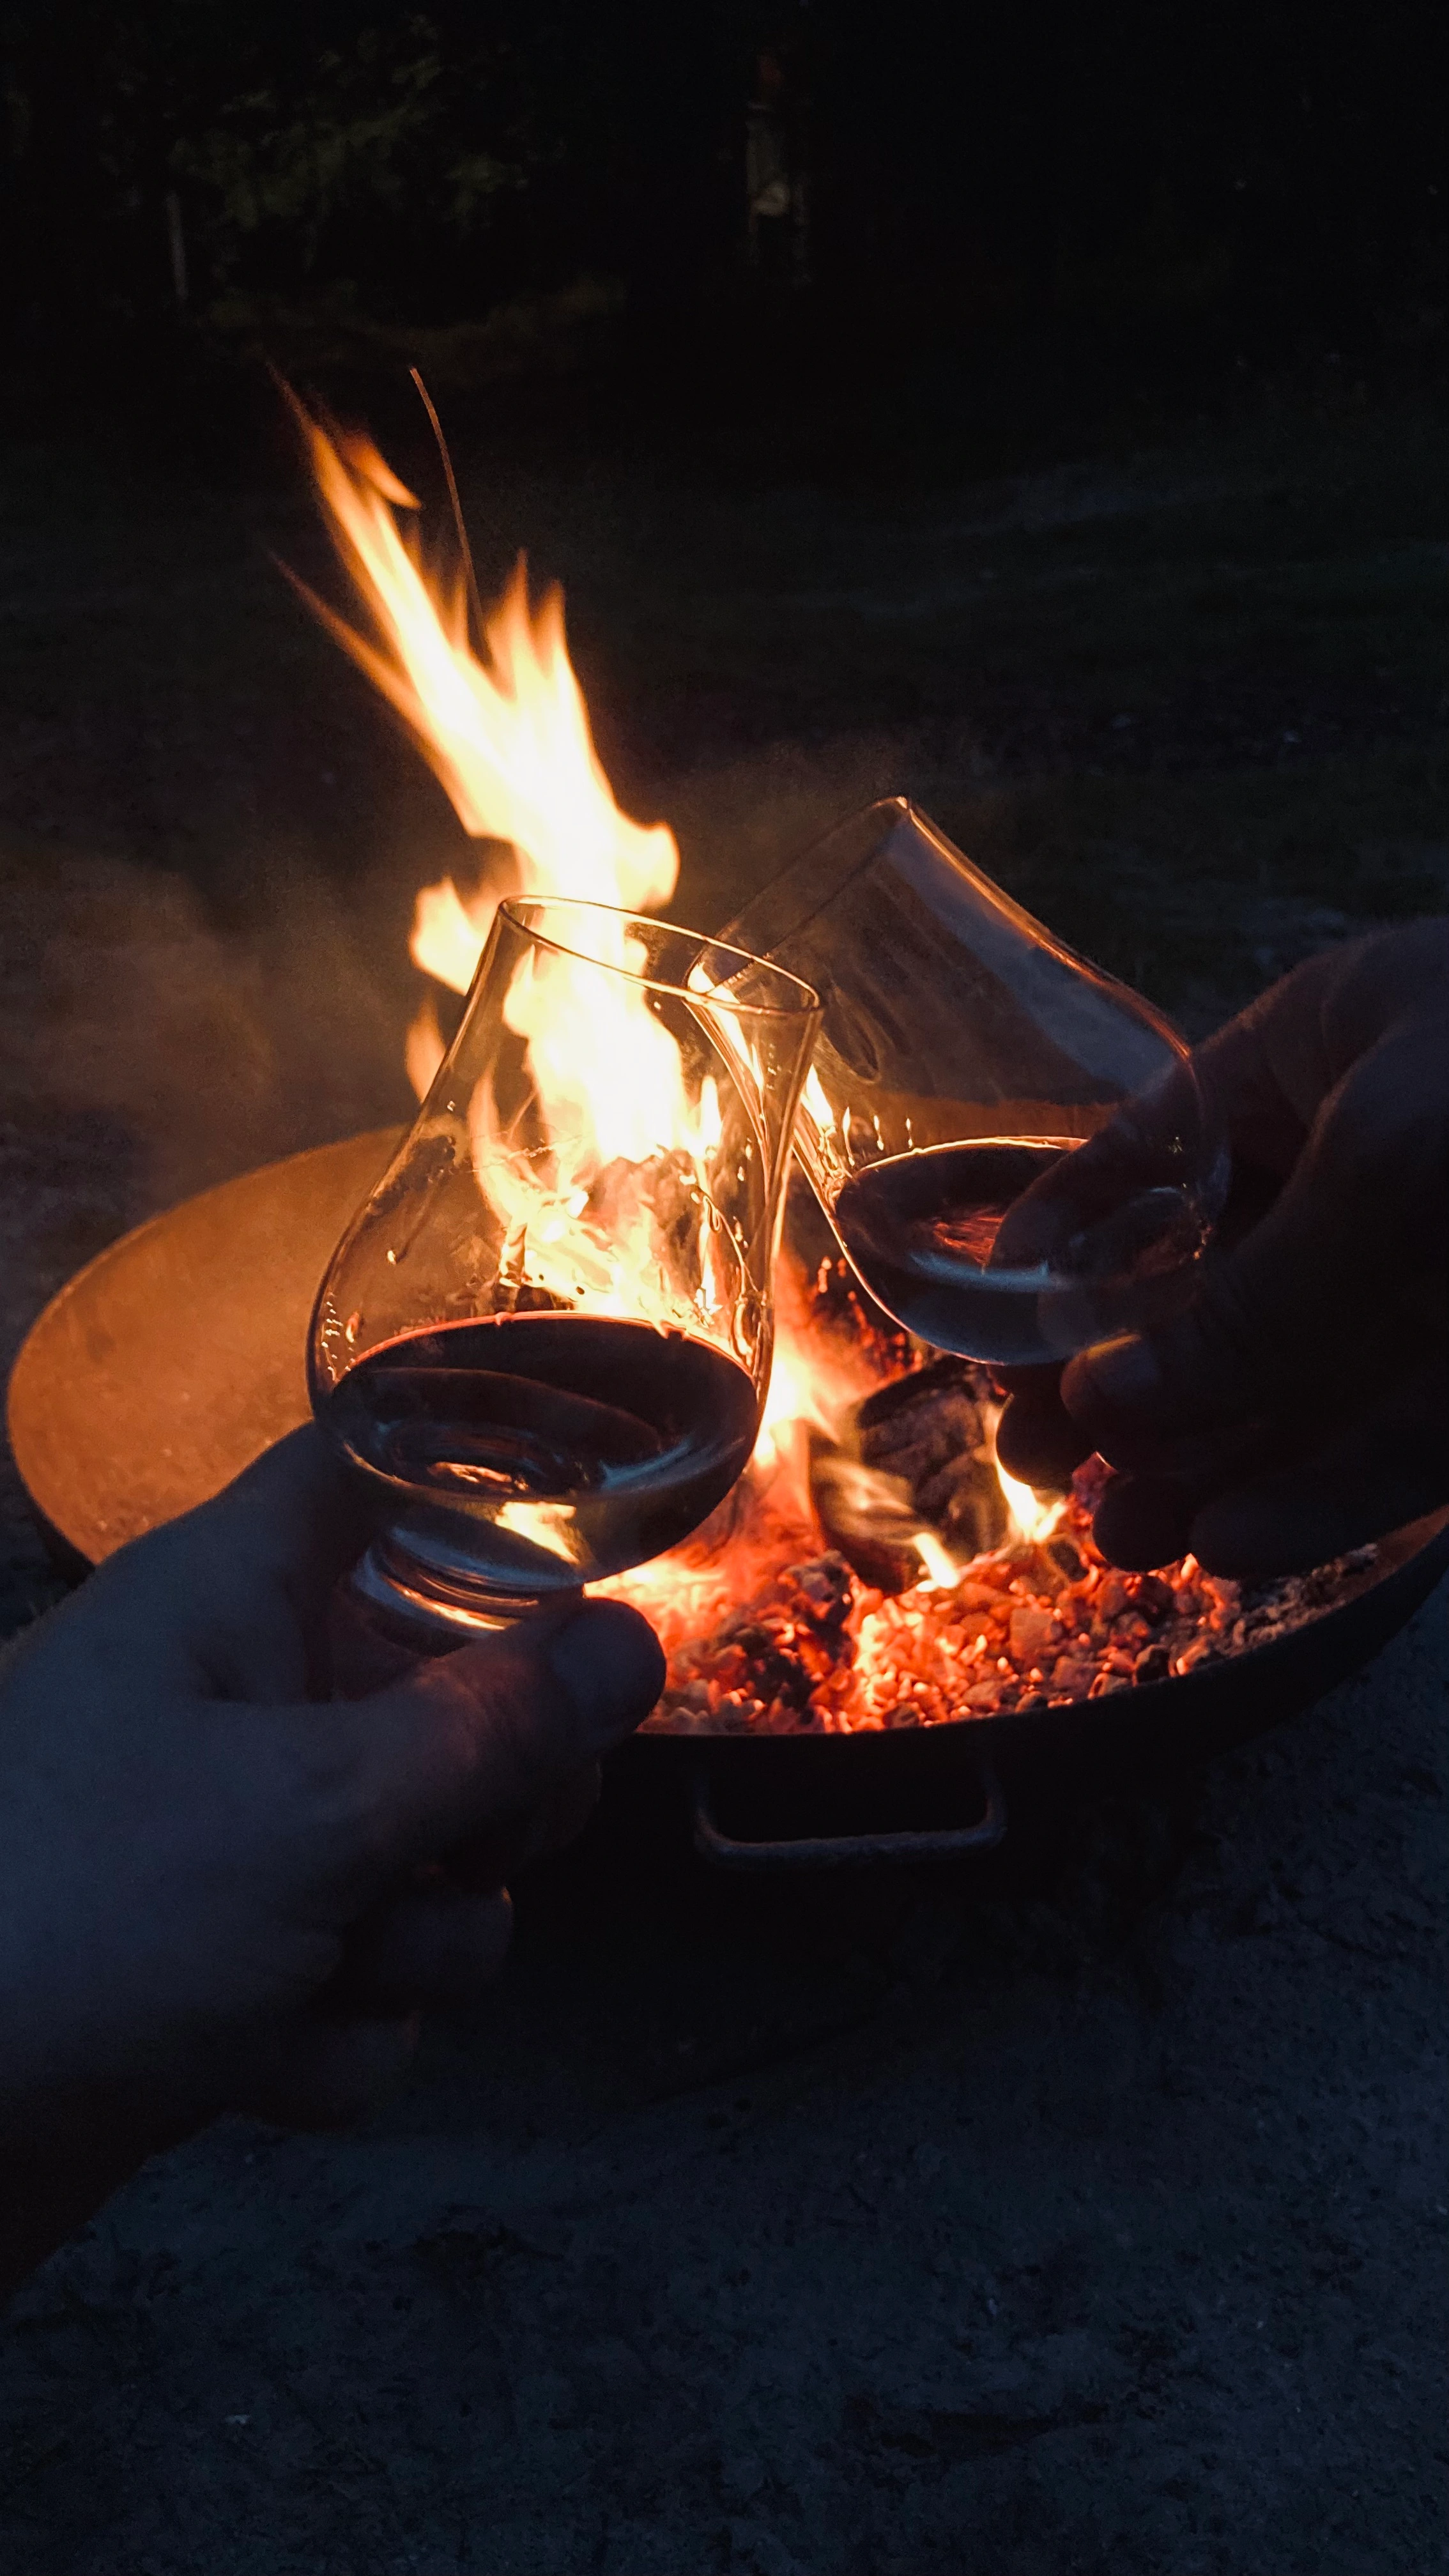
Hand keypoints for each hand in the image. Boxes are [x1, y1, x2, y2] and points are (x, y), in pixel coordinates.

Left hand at [0, 1427, 662, 2287]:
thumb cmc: (66, 1920)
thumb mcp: (311, 1810)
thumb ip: (491, 1728)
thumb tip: (634, 1642)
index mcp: (233, 1595)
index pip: (383, 1468)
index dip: (497, 1480)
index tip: (604, 1542)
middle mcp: (241, 1698)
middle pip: (458, 1694)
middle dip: (492, 1807)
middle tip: (467, 1845)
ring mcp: (236, 1840)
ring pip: (432, 1866)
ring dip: (406, 1951)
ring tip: (314, 1982)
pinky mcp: (231, 1966)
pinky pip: (367, 1983)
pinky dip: (331, 2040)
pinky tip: (252, 2065)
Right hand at [996, 921, 1448, 1574]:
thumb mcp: (1387, 1163)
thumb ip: (1246, 1298)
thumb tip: (1104, 1401)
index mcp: (1343, 1047)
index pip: (1166, 1145)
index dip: (1073, 1234)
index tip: (993, 1325)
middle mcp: (1392, 1159)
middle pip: (1228, 1288)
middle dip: (1135, 1383)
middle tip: (1039, 1469)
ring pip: (1310, 1385)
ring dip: (1214, 1462)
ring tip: (1118, 1540)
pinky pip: (1406, 1440)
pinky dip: (1325, 1494)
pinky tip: (1238, 1542)